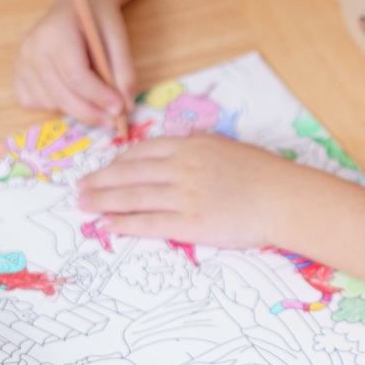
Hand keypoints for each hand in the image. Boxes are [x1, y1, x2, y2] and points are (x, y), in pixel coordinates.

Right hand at [14, 0, 135, 126]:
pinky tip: (69, 91)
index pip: (75, 74)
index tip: (120, 109)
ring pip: (50, 102)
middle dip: (90, 112)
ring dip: (75, 108)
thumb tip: (127, 106)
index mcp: (56, 32)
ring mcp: (21, 62)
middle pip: (60, 94)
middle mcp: (32, 48)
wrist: (74, 6)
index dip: (99, 96)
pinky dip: (56, 105)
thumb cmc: (97, 22)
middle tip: (113, 122)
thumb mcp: (118, 37)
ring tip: (93, 95)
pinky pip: (35, 103)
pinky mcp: (17, 74)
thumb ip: (124, 70)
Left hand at [76, 134, 285, 247]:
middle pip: (130, 173)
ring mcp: (184, 196)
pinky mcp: (190, 223)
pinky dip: (125, 224)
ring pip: (133, 197)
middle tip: (80, 188)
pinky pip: (149, 223)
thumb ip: (202, 144)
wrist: (283, 197)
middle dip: (101, 180)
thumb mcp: (229, 146)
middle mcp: (181, 168)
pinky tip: (107, 225)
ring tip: (84, 205)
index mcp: (191, 146)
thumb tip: (186, 138)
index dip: (119, 161)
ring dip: (104, 201)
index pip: (144, 151)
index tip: (106, 168)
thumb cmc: (264, 173)